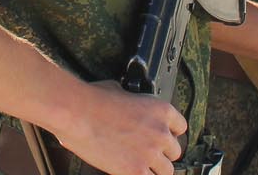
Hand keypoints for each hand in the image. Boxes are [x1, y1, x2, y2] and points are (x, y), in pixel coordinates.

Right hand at [55, 80, 187, 174]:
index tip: (161, 137)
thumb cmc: (93, 99)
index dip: (169, 133)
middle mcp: (161, 132)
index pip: (180, 127)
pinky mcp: (136, 170)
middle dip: (162, 152)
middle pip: (175, 151)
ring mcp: (150, 153)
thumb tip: (126, 101)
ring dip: (155, 168)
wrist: (77, 113)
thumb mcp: (120, 90)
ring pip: (167, 170)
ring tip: (142, 165)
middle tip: (148, 152)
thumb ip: (132, 101)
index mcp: (161, 110)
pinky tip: (132, 171)